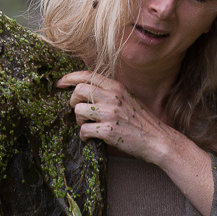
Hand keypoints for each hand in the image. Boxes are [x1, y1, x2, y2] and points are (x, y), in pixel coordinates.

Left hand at [56, 70, 174, 164]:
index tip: (59, 83)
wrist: (157, 139)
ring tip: (87, 126)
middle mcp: (112, 97)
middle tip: (79, 112)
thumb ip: (110, 93)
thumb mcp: (127, 98)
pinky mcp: (108, 131)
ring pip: (78, 110)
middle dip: (73, 102)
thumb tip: (86, 91)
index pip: (87, 75)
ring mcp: (110, 113)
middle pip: (78, 90)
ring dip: (78, 121)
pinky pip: (83, 130)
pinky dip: (83, 136)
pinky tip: (90, 138)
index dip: (69, 78)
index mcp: (116, 87)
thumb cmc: (141, 121)